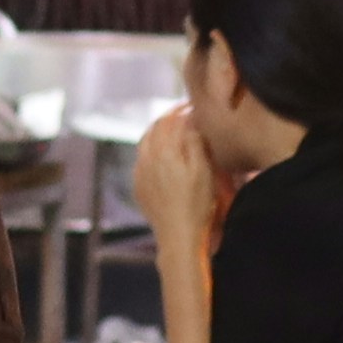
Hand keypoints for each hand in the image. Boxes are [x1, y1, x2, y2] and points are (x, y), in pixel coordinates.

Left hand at [129, 102, 213, 246]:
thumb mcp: (203, 171)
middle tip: (181, 114)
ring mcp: (140, 174)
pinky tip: (159, 155)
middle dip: (167, 119)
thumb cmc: (197, 205)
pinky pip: (141, 160)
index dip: (182, 110)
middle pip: (154, 129)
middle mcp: (147, 159)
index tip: (192, 105)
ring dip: (157, 133)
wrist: (178, 236)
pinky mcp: (139, 188)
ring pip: (144, 144)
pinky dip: (150, 150)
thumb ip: (195, 143)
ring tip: (170, 131)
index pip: (171, 121)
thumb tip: (189, 123)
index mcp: (164, 152)